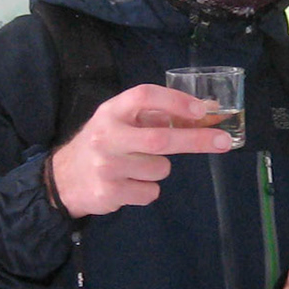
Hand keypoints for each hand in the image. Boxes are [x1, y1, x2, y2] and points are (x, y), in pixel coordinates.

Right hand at [48, 84, 232, 218]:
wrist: (64, 179)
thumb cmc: (105, 144)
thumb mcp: (122, 122)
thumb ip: (158, 116)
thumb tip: (207, 110)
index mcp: (111, 112)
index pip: (144, 96)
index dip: (174, 101)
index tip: (201, 110)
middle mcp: (107, 136)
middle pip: (160, 138)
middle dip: (196, 140)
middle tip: (224, 141)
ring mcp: (107, 166)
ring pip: (160, 169)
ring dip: (159, 169)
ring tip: (136, 168)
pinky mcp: (109, 192)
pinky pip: (151, 192)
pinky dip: (148, 190)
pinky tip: (128, 184)